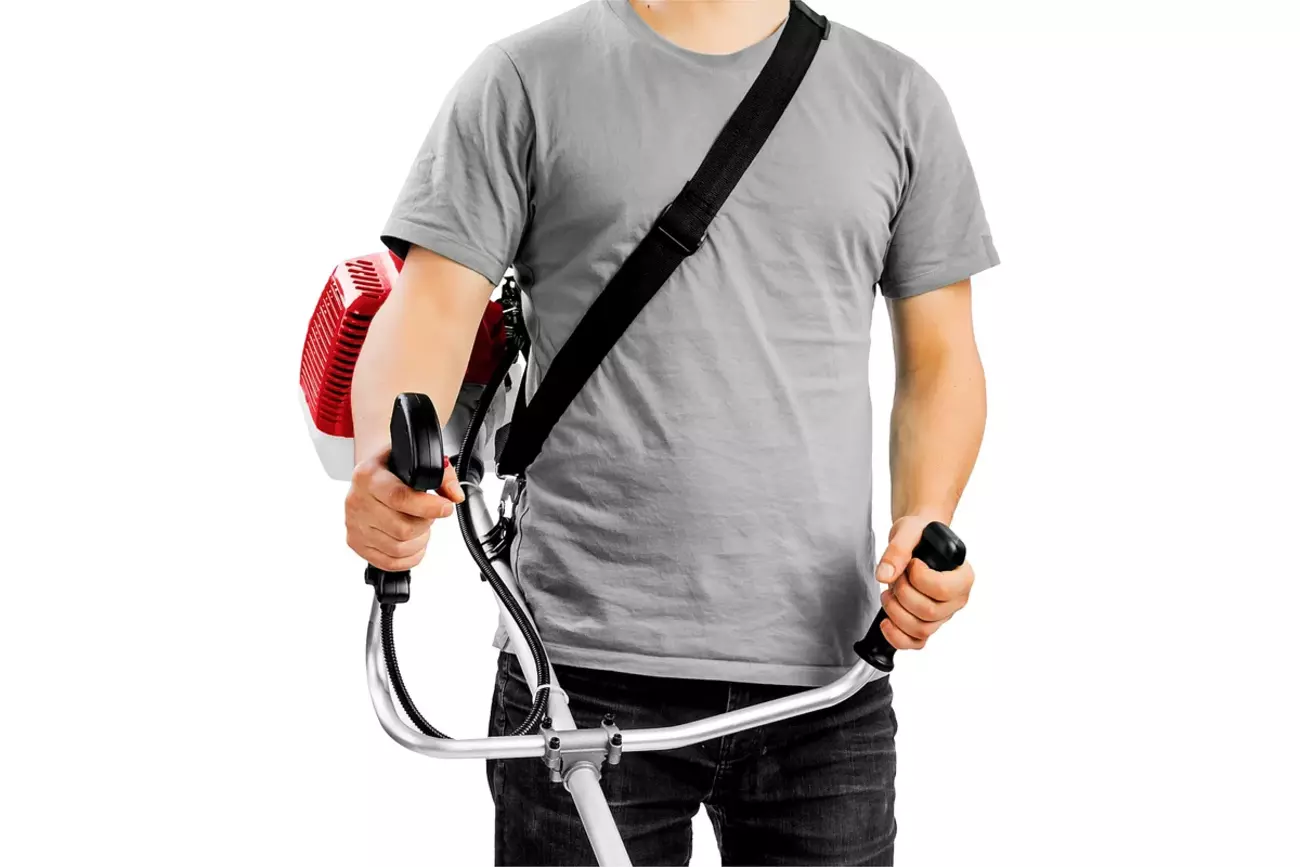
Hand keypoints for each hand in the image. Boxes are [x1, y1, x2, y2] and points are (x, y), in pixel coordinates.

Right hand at [345, 448, 464, 571]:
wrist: (369, 476)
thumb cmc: (392, 468)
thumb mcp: (415, 459)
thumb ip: (442, 475)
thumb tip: (455, 496)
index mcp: (369, 476)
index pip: (399, 497)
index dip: (428, 506)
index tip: (446, 507)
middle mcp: (357, 501)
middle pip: (402, 528)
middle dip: (425, 524)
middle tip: (428, 514)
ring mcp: (355, 525)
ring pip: (398, 548)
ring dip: (419, 541)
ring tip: (420, 526)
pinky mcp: (357, 544)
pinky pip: (390, 562)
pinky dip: (410, 557)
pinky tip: (413, 542)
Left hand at [874, 514, 974, 650]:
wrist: (915, 540)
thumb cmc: (919, 535)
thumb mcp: (908, 531)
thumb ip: (897, 550)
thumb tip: (885, 575)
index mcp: (962, 576)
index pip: (943, 590)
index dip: (920, 579)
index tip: (912, 563)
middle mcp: (956, 599)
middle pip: (929, 612)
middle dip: (903, 594)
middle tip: (897, 577)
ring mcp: (942, 615)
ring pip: (920, 629)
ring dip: (896, 612)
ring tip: (889, 592)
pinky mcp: (927, 624)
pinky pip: (916, 643)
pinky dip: (897, 637)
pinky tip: (886, 621)